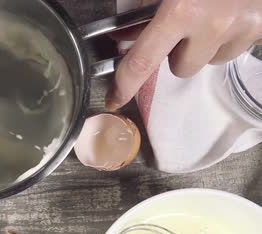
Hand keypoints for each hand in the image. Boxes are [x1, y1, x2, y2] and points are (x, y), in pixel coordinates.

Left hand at [106, 0, 261, 110]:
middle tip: (184, 23)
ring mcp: (243, 29)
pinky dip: (230, 35)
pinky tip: (232, 10)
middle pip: (181, 68)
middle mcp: (213, 26)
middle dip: (177, 51)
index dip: (124, 86)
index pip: (142, 62)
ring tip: (213, 12)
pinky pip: (236, 47)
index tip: (114, 99)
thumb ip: (146, 7)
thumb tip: (127, 35)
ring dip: (205, 44)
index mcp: (181, 10)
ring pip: (210, 60)